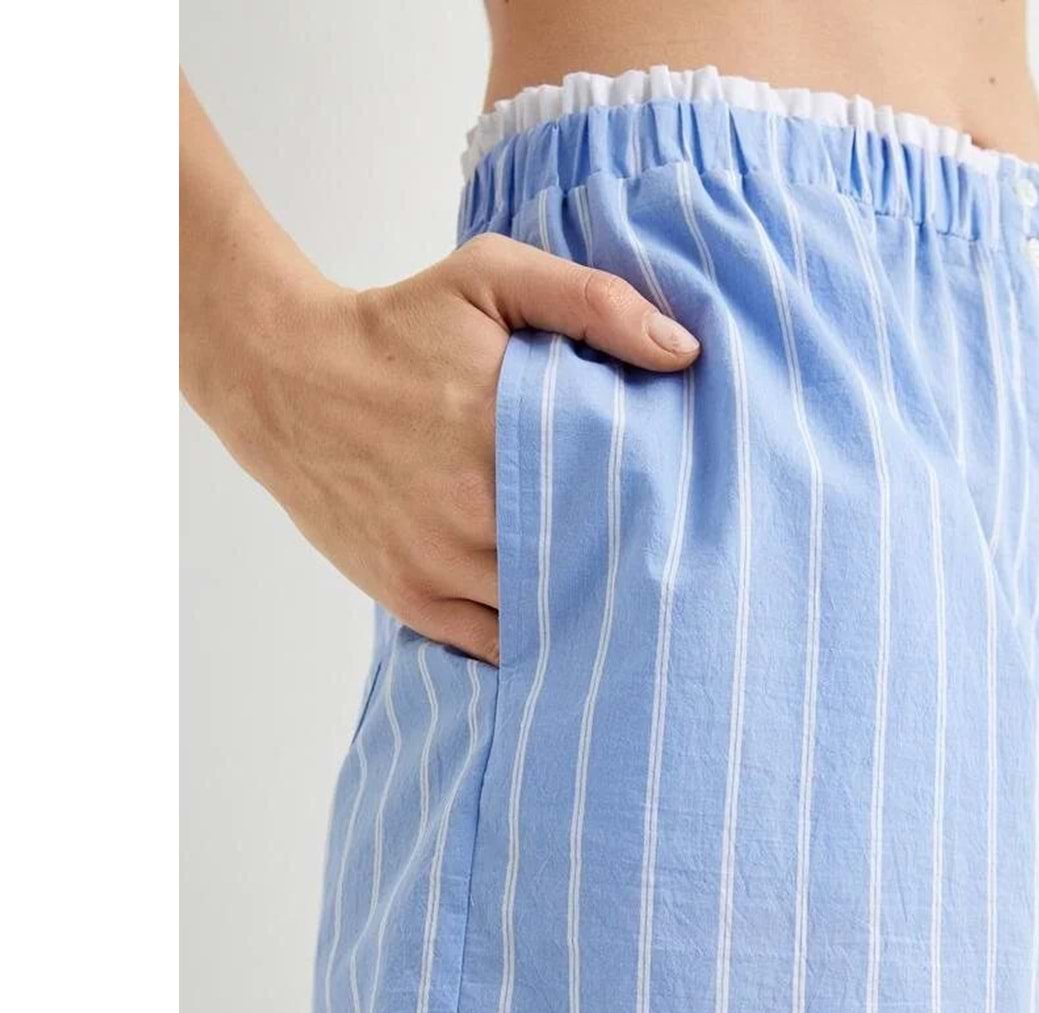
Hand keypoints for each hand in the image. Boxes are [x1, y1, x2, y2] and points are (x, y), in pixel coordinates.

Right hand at [208, 234, 699, 664]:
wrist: (282, 376)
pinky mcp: (412, 596)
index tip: (691, 507)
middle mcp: (472, 507)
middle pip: (587, 560)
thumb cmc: (397, 326)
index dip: (661, 507)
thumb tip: (683, 352)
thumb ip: (592, 302)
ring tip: (631, 596)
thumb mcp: (491, 279)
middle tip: (674, 562)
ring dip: (589, 606)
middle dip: (631, 563)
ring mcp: (439, 562)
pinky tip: (570, 624)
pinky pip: (497, 643)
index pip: (616, 490)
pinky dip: (537, 638)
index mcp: (501, 428)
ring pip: (547, 611)